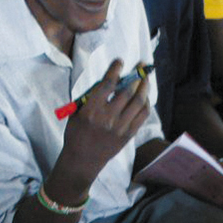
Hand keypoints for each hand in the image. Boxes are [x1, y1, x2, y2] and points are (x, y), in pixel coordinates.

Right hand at [59, 60, 153, 178]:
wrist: (82, 160)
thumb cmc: (76, 133)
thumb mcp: (76, 113)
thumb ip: (90, 97)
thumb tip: (108, 80)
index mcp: (91, 111)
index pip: (107, 85)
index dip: (115, 71)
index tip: (120, 62)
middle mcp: (107, 118)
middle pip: (126, 92)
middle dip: (136, 75)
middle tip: (141, 65)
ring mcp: (120, 127)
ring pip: (138, 102)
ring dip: (144, 87)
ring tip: (146, 77)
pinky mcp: (128, 135)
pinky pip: (142, 115)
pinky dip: (145, 103)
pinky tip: (145, 96)